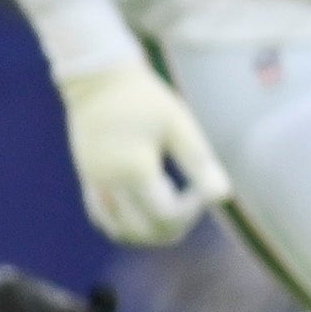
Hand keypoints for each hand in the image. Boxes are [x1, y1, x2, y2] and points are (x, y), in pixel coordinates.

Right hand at [60, 64, 230, 245]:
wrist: (99, 80)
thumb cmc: (145, 98)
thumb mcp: (179, 126)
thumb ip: (199, 163)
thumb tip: (223, 196)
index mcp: (134, 170)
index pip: (166, 216)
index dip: (192, 211)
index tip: (203, 187)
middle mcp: (110, 183)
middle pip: (145, 231)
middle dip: (176, 225)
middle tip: (193, 200)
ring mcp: (94, 184)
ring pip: (122, 231)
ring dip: (152, 230)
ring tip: (174, 207)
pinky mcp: (87, 180)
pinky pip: (104, 218)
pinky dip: (127, 225)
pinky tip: (148, 211)